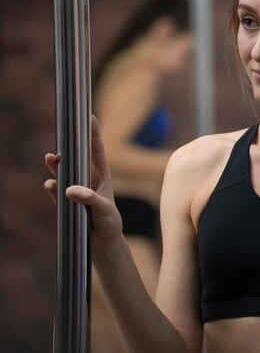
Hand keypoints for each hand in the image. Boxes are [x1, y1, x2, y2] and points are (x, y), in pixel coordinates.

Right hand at [44, 115, 122, 240]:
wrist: (102, 243)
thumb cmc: (110, 223)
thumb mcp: (104, 210)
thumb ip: (89, 199)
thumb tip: (69, 190)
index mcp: (103, 176)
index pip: (97, 151)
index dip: (93, 134)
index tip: (90, 116)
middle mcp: (88, 180)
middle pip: (77, 158)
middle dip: (69, 147)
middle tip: (62, 137)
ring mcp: (76, 190)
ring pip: (64, 172)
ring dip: (56, 166)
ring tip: (50, 158)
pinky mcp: (66, 202)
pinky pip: (56, 191)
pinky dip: (52, 188)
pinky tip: (49, 184)